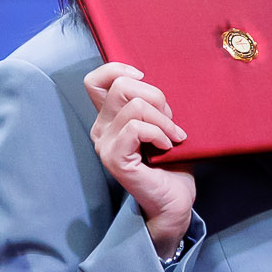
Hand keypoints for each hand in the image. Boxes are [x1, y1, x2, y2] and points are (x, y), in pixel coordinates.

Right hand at [82, 62, 195, 252]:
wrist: (175, 201)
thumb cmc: (171, 164)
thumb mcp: (162, 123)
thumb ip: (151, 103)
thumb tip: (154, 81)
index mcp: (109, 119)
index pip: (95, 81)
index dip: (118, 69)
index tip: (144, 79)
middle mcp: (101, 129)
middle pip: (122, 86)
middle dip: (156, 97)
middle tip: (170, 121)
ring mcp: (104, 145)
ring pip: (134, 106)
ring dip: (164, 120)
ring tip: (173, 138)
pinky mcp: (114, 159)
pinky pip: (136, 128)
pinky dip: (159, 133)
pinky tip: (167, 148)